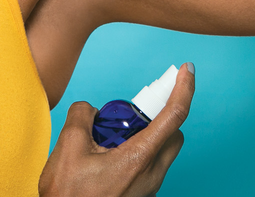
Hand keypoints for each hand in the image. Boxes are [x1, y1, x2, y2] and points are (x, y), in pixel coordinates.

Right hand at [38, 63, 194, 196]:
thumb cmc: (69, 195)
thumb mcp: (68, 146)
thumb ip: (82, 115)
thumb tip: (90, 110)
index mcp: (139, 158)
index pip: (174, 116)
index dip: (184, 88)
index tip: (186, 70)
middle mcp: (152, 174)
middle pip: (173, 134)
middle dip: (159, 116)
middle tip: (130, 113)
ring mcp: (149, 188)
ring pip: (161, 151)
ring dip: (145, 136)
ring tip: (110, 140)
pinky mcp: (141, 195)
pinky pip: (148, 166)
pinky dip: (136, 152)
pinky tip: (106, 158)